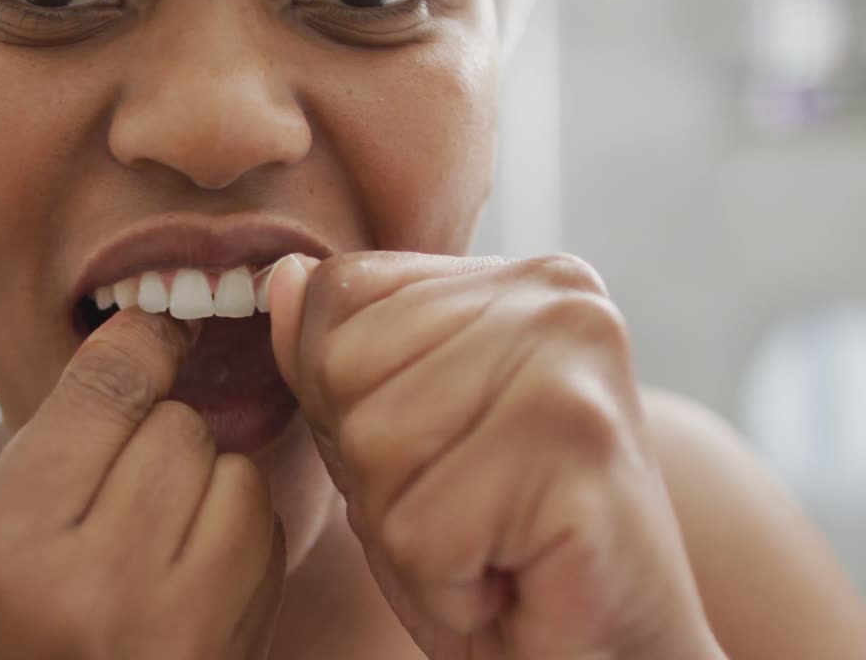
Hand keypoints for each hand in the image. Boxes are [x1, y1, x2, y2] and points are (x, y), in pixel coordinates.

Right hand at [0, 311, 284, 659]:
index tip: (151, 326)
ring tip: (145, 520)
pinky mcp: (230, 655)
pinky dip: (233, 530)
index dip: (138, 339)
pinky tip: (182, 562)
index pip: (107, 392)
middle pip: (178, 429)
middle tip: (112, 465)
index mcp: (1, 556)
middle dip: (149, 429)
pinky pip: (264, 543)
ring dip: (199, 479)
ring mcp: (178, 636)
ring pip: (236, 479)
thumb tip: (99, 399)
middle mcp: (97, 592)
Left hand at [268, 252, 723, 658]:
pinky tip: (513, 578)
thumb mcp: (389, 442)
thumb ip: (334, 356)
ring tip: (489, 544)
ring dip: (410, 533)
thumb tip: (285, 276)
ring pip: (374, 446)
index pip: (340, 290)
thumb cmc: (499, 551)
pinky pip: (422, 530)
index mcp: (519, 280)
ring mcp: (575, 368)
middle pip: (344, 367)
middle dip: (374, 472)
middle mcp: (558, 300)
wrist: (612, 658)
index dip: (343, 396)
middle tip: (467, 510)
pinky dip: (449, 587)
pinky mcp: (582, 452)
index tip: (435, 453)